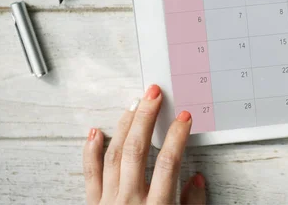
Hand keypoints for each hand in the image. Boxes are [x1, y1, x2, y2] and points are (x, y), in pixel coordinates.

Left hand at [82, 84, 206, 203]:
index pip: (168, 164)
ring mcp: (108, 202)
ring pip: (115, 155)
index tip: (184, 117)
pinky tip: (96, 132)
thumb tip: (196, 179)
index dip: (177, 137)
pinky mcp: (93, 204)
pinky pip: (91, 174)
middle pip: (137, 150)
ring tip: (134, 105)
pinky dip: (91, 151)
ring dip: (125, 126)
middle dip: (146, 118)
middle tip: (154, 95)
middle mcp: (130, 201)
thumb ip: (193, 204)